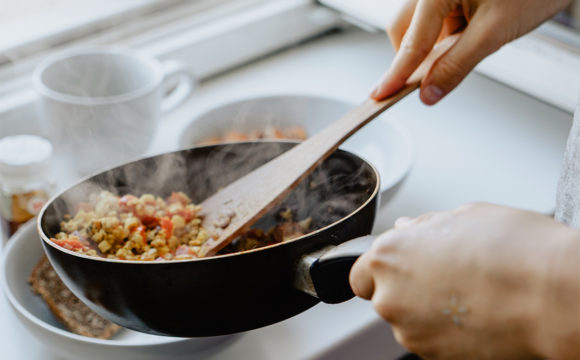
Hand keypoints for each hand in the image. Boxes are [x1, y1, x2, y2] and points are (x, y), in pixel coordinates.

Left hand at [350, 203, 579, 358]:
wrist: (553, 296)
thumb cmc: (514, 249)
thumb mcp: (465, 215)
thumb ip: (425, 225)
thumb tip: (409, 228)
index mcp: (389, 256)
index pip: (359, 273)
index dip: (381, 269)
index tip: (402, 266)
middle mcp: (391, 297)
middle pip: (384, 296)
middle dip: (406, 287)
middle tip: (445, 274)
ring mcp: (412, 332)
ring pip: (408, 320)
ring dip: (427, 309)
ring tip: (468, 292)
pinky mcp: (436, 356)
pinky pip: (430, 339)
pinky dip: (445, 330)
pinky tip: (476, 312)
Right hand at [370, 0, 571, 104]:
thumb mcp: (495, 32)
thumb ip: (457, 65)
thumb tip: (429, 92)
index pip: (411, 42)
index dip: (396, 74)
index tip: (381, 94)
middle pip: (405, 29)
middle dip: (415, 56)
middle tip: (430, 77)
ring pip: (421, 25)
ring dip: (436, 44)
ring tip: (472, 41)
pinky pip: (438, 18)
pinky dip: (449, 33)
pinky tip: (473, 31)